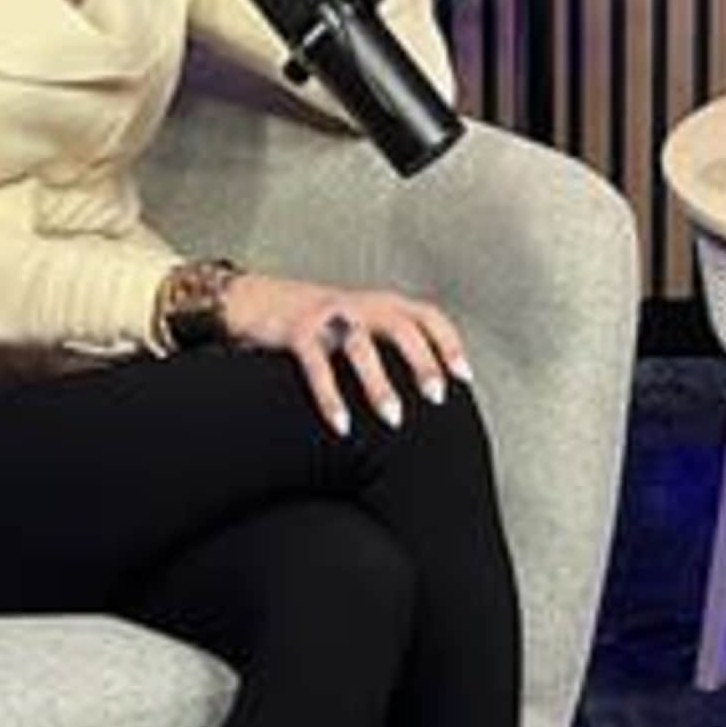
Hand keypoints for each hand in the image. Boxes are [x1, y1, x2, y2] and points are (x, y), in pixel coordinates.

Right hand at [220, 275, 471, 436]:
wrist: (260, 300)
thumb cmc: (325, 325)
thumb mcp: (364, 325)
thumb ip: (393, 347)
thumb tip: (430, 390)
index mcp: (383, 303)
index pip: (427, 315)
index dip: (449, 343)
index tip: (465, 377)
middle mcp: (360, 304)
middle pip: (401, 327)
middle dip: (422, 362)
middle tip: (437, 397)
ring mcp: (328, 316)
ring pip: (360, 346)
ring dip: (379, 384)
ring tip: (394, 418)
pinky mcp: (297, 332)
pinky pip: (317, 367)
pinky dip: (331, 397)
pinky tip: (343, 425)